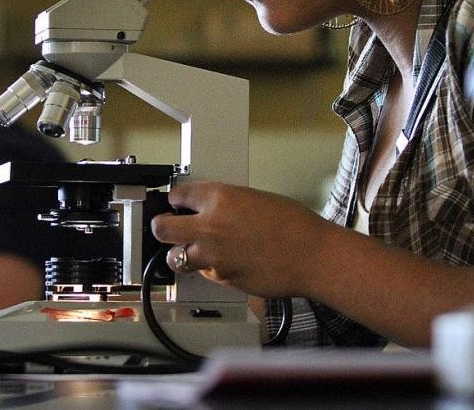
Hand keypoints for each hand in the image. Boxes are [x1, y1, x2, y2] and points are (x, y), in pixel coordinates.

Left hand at [150, 181, 331, 297]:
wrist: (312, 256)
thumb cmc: (294, 225)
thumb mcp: (255, 198)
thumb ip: (226, 203)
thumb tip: (212, 208)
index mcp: (219, 197)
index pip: (177, 195)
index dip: (175, 199)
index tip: (176, 202)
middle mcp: (209, 226)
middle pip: (162, 228)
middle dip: (162, 226)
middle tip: (168, 225)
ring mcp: (212, 256)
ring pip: (175, 257)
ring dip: (181, 252)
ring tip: (192, 249)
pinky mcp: (221, 278)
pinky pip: (203, 273)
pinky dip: (208, 268)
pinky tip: (223, 262)